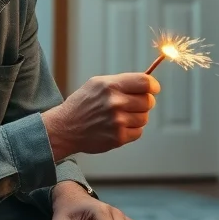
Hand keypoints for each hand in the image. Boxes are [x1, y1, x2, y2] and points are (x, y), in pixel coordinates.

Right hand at [42, 73, 159, 158]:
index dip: (153, 85)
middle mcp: (115, 103)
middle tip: (132, 104)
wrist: (65, 127)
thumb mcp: (97, 83)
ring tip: (121, 116)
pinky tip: (118, 126)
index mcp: (111, 86)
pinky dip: (132, 130)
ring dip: (137, 117)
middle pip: (148, 101)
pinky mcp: (118, 138)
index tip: (153, 89)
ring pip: (144, 117)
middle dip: (143, 102)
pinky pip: (139, 132)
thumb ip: (122, 81)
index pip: (145, 83)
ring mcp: (117, 122)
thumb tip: (148, 82)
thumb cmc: (83, 103)